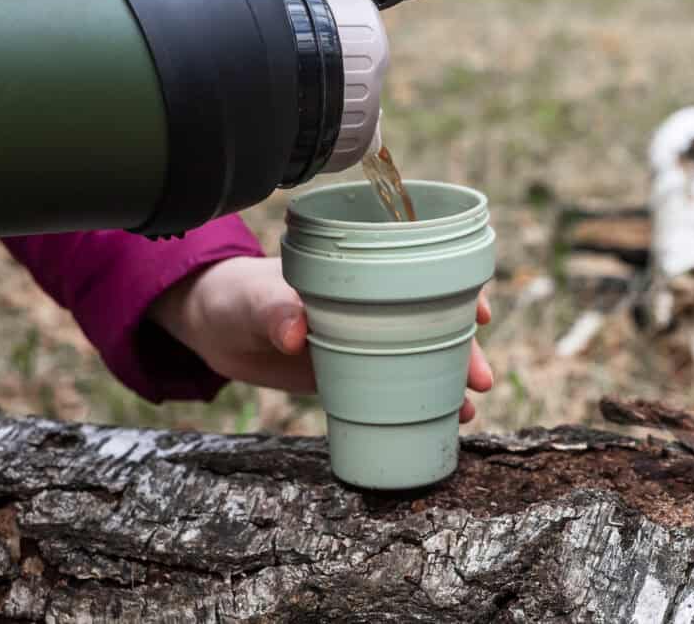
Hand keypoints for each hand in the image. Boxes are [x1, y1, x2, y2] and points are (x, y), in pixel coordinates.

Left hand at [148, 257, 493, 422]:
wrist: (213, 328)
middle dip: (463, 349)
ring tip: (466, 410)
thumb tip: (297, 333)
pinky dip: (418, 403)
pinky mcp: (350, 372)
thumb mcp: (254, 298)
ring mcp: (364, 339)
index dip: (458, 289)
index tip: (478, 310)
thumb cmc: (236, 295)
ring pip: (421, 356)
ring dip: (448, 380)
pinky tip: (439, 422)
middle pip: (433, 322)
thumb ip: (274, 311)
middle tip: (480, 379)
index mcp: (360, 272)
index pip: (423, 273)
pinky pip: (393, 387)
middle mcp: (372, 304)